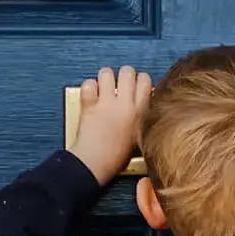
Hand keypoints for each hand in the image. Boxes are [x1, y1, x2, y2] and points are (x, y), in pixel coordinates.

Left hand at [70, 66, 152, 184]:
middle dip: (123, 75)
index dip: (139, 80)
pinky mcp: (89, 105)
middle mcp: (125, 104)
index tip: (135, 86)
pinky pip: (89, 84)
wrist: (96, 164)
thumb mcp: (139, 136)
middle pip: (128, 71)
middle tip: (119, 85)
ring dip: (105, 78)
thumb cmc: (116, 156)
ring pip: (107, 72)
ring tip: (104, 88)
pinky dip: (89, 87)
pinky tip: (91, 95)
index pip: (146, 80)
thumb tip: (140, 101)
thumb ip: (141, 116)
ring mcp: (106, 103)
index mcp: (140, 112)